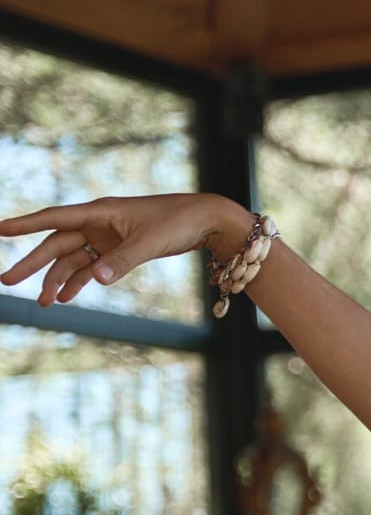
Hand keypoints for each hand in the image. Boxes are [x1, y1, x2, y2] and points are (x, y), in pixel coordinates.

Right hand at [1, 193, 250, 305]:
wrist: (206, 220)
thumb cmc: (178, 221)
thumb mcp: (150, 242)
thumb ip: (122, 260)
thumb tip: (94, 279)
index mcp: (100, 211)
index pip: (54, 218)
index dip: (24, 224)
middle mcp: (99, 223)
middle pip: (56, 244)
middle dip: (32, 264)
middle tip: (7, 281)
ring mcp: (108, 238)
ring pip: (73, 260)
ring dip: (57, 280)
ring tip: (43, 302)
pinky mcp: (120, 250)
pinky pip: (92, 268)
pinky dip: (80, 282)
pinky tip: (67, 297)